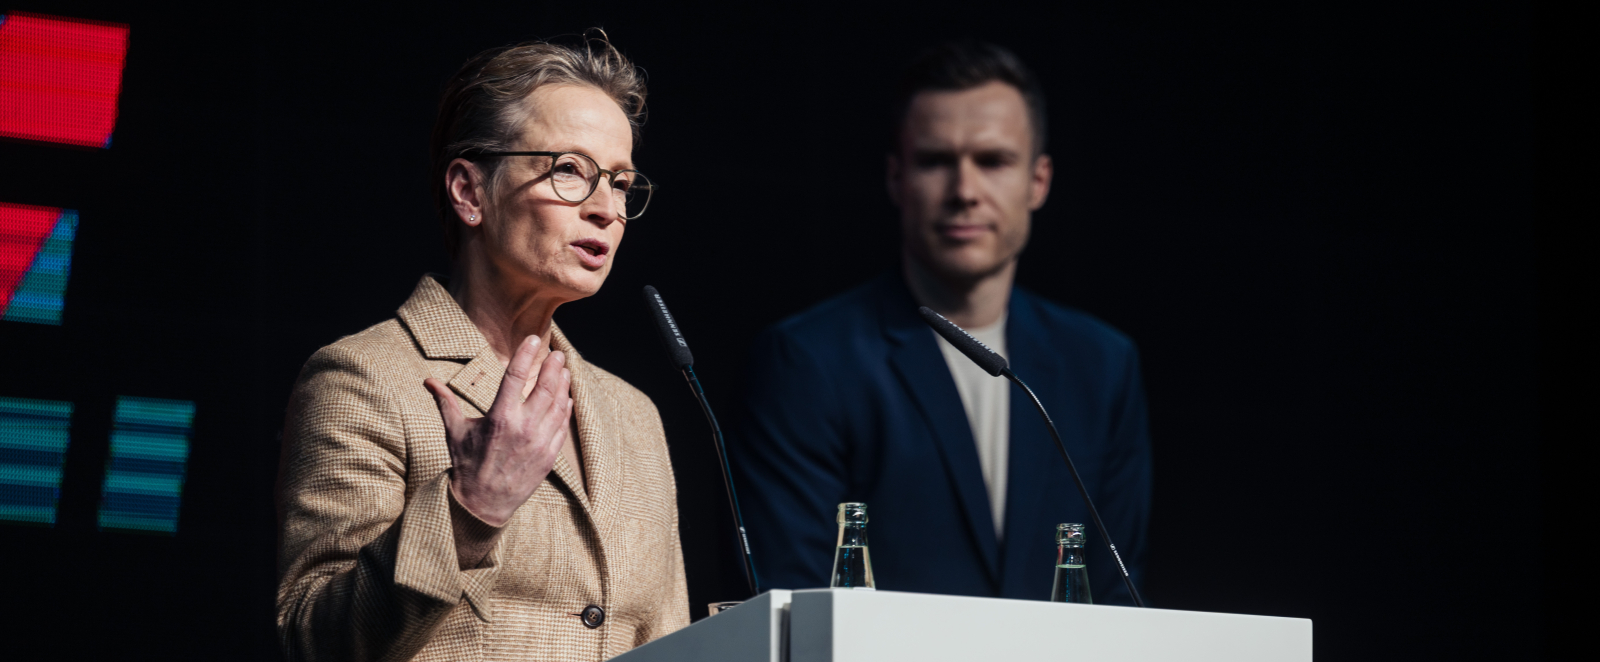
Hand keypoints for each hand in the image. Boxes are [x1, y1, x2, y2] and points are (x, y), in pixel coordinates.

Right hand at [423, 335, 572, 526]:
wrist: (482, 504)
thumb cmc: (466, 465)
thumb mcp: (454, 431)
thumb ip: (445, 402)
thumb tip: (428, 381)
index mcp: (499, 417)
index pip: (515, 376)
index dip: (527, 354)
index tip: (535, 339)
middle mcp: (522, 428)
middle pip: (544, 387)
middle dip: (553, 367)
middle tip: (558, 353)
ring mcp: (538, 442)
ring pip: (558, 405)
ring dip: (563, 385)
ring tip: (564, 371)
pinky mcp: (548, 457)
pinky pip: (562, 427)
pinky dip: (565, 410)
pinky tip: (566, 399)